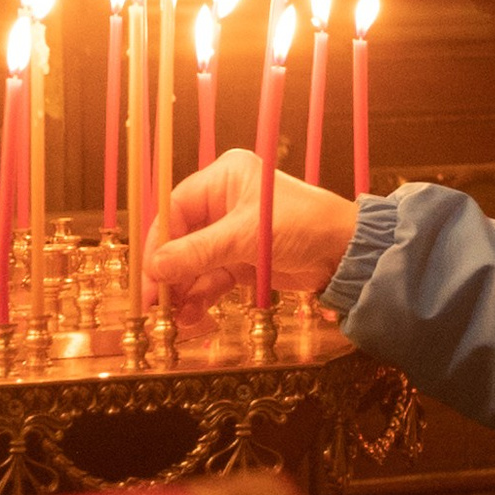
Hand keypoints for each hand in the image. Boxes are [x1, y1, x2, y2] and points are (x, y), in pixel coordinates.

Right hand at [147, 149, 358, 311]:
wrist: (345, 253)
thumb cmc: (303, 225)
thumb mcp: (245, 237)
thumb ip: (198, 253)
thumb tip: (155, 268)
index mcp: (224, 178)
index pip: (175, 208)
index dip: (159, 241)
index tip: (149, 272)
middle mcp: (223, 202)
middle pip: (181, 237)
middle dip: (168, 271)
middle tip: (153, 302)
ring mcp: (231, 233)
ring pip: (193, 262)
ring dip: (182, 289)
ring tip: (173, 316)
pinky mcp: (240, 259)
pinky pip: (210, 277)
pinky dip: (200, 295)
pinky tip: (191, 314)